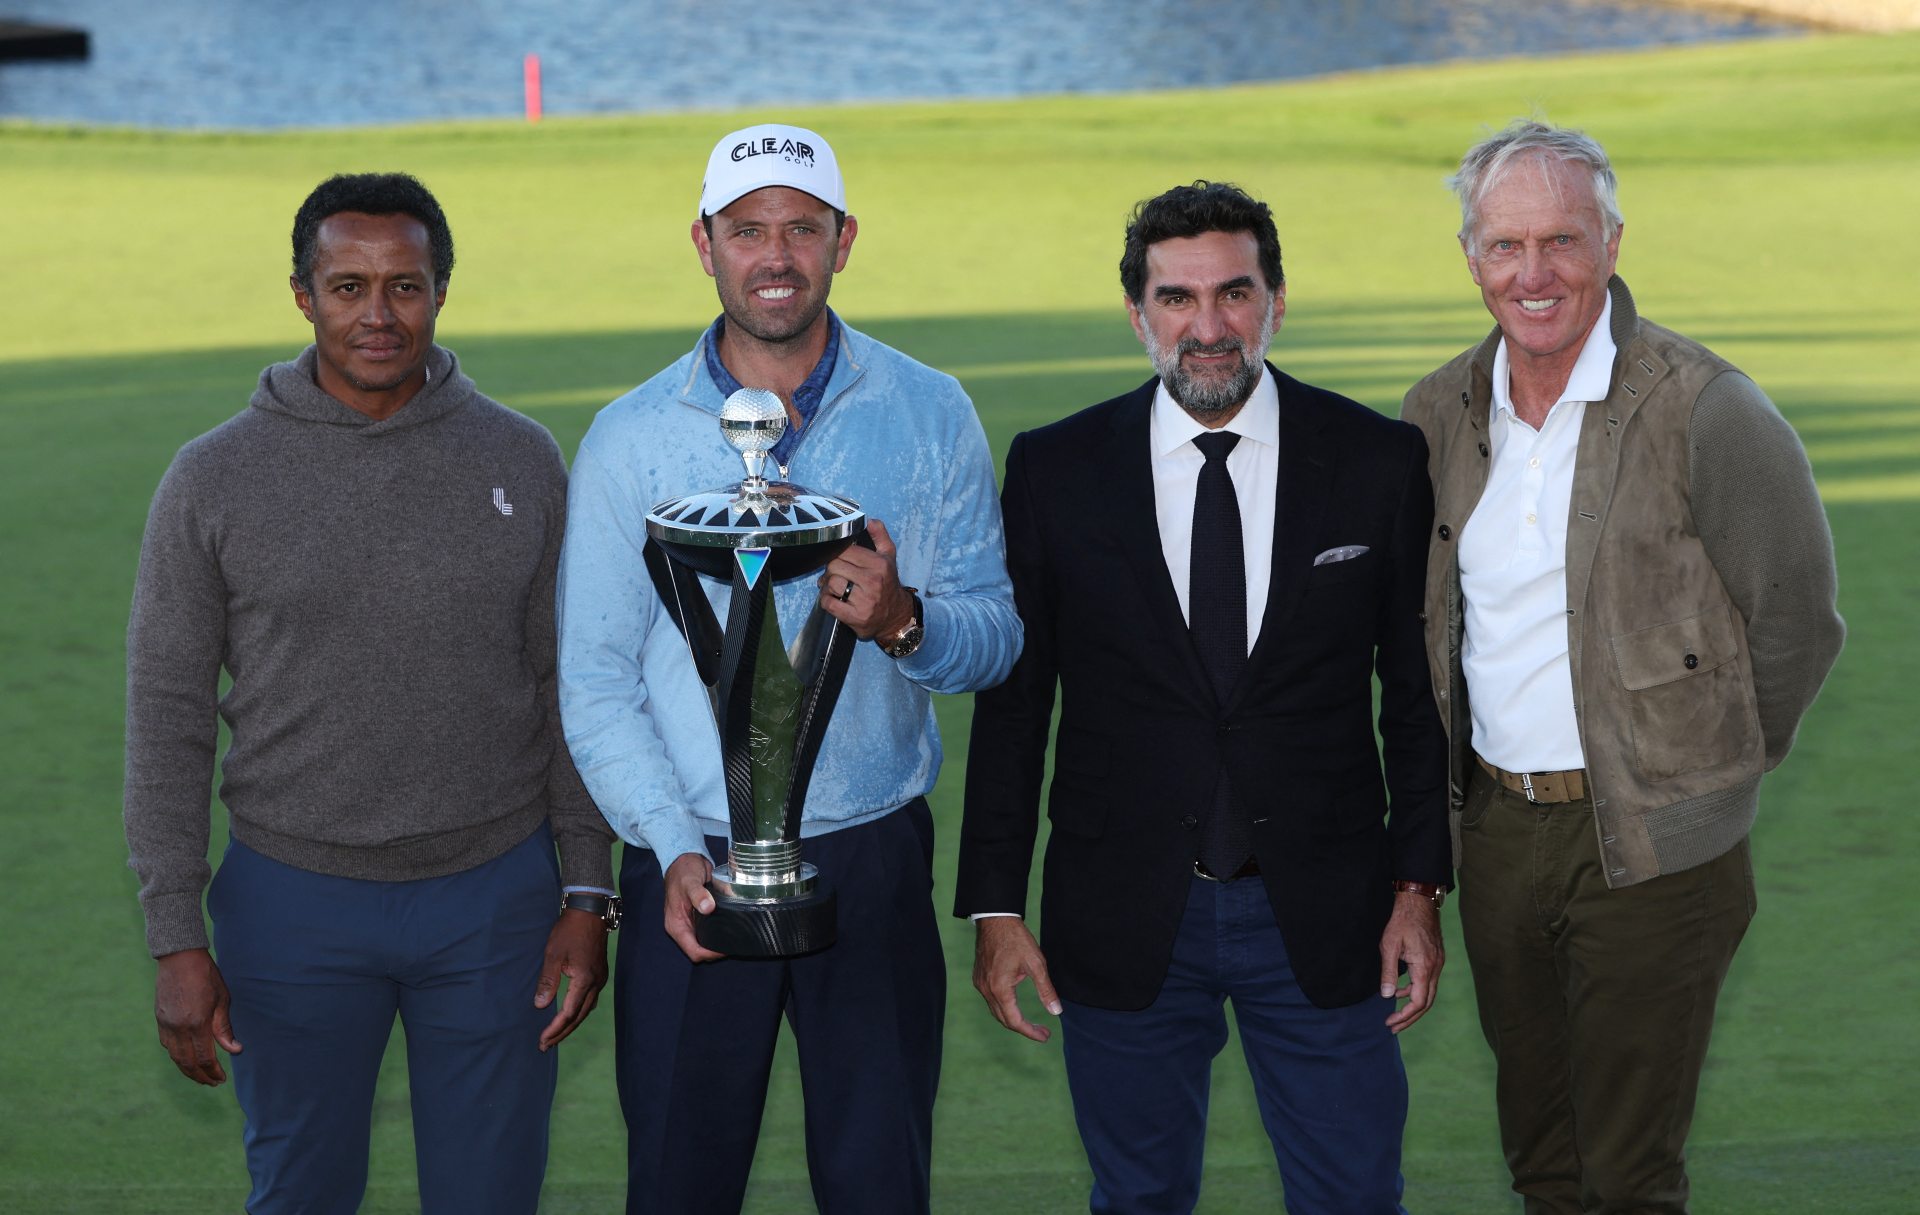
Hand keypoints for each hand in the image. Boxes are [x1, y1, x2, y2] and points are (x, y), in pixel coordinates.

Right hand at [155, 948, 241, 1085]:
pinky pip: (167, 1045)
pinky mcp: (159, 1019)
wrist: (179, 958)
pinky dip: (176, 1056)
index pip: (205, 1058)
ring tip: (201, 1076)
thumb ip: (224, 1028)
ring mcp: (166, 1024)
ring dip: (187, 1070)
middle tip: (213, 1083)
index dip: (214, 1072)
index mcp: (197, 1023)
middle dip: (201, 1076)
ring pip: (174, 1057)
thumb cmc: (206, 976)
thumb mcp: (222, 999)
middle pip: (187, 1062)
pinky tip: (186, 1059)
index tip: (222, 1079)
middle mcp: (178, 1028)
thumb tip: (235, 1050)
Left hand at [533, 909, 608, 1049]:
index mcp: (585, 980)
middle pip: (580, 1016)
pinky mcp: (600, 974)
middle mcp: (596, 983)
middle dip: (562, 1032)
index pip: (569, 1013)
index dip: (555, 1029)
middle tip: (546, 1045)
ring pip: (587, 1010)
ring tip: (556, 1035)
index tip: (542, 1040)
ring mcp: (600, 978)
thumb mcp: (553, 955)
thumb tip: (540, 1006)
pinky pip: (590, 1000)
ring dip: (571, 1024)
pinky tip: (570, 1014)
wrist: (589, 912)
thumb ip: (548, 982)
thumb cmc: (568, 931)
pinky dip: (579, 1012)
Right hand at [663, 852, 725, 962]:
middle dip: (715, 951)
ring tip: (734, 939)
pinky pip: (708, 931)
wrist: (685, 860)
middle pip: (699, 950)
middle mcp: (682, 927)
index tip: (725, 949)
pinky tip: (729, 929)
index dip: (709, 954)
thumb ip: (698, 894)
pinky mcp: (698, 916)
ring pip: (704, 942)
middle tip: (733, 944)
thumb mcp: (690, 882)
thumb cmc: (683, 871)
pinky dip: (718, 933)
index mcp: (676, 925)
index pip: (693, 950)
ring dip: (717, 943)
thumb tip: (707, 907)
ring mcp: (690, 922)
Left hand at [817, 518, 914, 640]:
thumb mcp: (889, 557)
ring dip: (826, 586)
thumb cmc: (888, 583)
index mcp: (879, 564)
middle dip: (830, 570)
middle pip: (834, 566)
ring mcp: (864, 601)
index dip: (837, 554)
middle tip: (835, 574)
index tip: (840, 560)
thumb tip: (870, 520)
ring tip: (834, 587)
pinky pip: (828, 603)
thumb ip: (880, 536)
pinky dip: (825, 600)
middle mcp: (873, 581)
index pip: (845, 551)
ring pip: (830, 584)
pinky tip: (833, 599)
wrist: (896, 616)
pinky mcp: (856, 617)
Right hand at [972, 916, 1061, 1042]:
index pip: (1015, 1021)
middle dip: (1023, 1028)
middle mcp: (986, 990)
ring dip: (1012, 1019)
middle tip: (1043, 1032)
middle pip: (1004, 1019)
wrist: (995, 919)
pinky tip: (1014, 1004)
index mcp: (1000, 989)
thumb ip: (1046, 990)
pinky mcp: (979, 978)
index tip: (1045, 1036)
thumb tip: (1056, 1012)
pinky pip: (990, 1000)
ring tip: (1030, 1022)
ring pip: (996, 1011)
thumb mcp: (1036, 964)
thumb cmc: (1016, 939)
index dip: (1030, 1032)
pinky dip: (1003, 1007)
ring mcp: (980, 984)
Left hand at [1379, 891, 1444, 1032]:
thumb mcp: (1389, 946)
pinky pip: (1428, 982)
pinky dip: (1415, 990)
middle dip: (1410, 1018)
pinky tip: (1401, 991)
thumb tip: (1387, 996)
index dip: (1405, 1016)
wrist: (1419, 901)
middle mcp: (1435, 968)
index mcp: (1425, 967)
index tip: (1390, 1022)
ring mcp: (1438, 964)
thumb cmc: (1402, 921)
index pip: (1419, 1002)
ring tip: (1395, 1013)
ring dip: (1413, 1005)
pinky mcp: (1436, 958)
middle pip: (1426, 1003)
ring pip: (1429, 993)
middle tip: (1393, 1027)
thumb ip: (1388, 972)